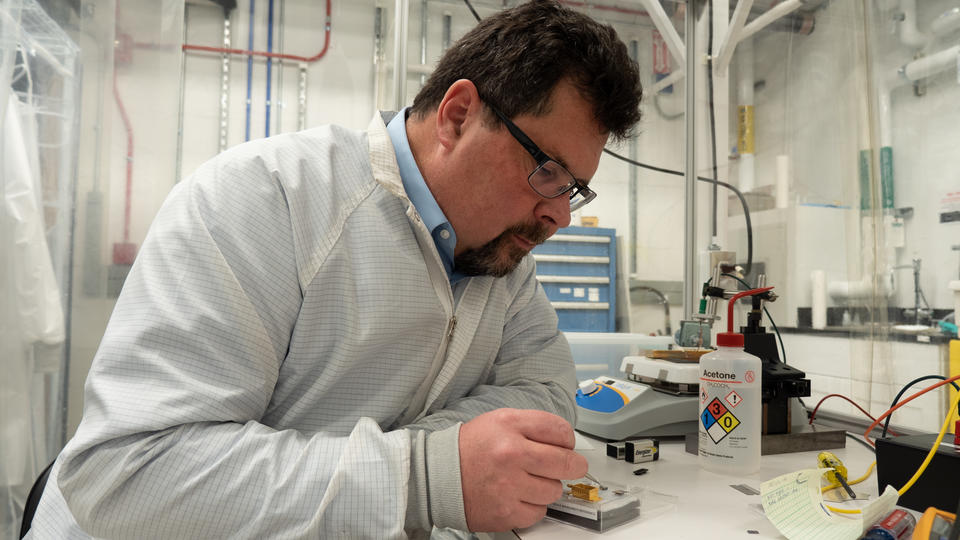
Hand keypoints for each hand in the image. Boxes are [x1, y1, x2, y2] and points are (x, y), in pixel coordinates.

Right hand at [458, 408, 587, 531]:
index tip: (565, 445)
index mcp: (510, 426)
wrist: (438, 475)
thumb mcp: (500, 420)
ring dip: (547, 487)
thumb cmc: (470, 448)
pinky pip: (539, 512)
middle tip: (569, 466)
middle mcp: (511, 454)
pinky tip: (519, 496)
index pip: (560, 430)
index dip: (567, 439)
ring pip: (554, 490)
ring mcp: (509, 486)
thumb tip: (565, 441)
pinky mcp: (506, 512)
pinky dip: (533, 506)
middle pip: (566, 463)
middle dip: (573, 465)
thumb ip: (533, 425)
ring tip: (529, 480)